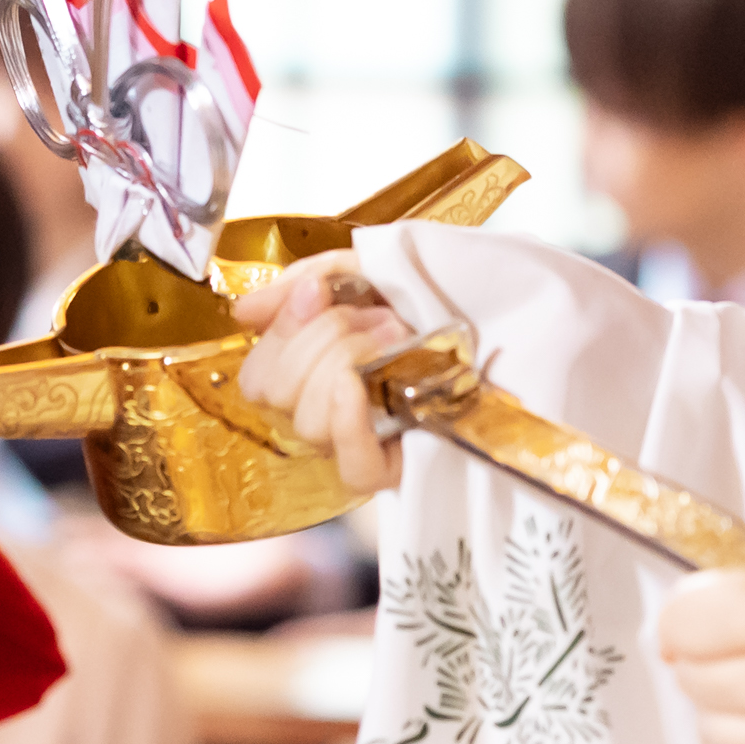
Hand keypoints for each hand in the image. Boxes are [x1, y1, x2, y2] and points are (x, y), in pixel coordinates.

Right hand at [234, 251, 410, 495]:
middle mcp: (322, 411)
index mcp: (308, 368)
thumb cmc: (428, 299)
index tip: (320, 291)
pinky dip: (349, 421)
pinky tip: (359, 386)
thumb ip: (306, 282)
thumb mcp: (363, 272)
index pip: (258, 373)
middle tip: (379, 317)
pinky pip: (352, 465)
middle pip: (277, 392)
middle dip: (323, 338)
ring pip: (309, 421)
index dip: (281, 330)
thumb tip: (245, 312)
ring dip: (351, 363)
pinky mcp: (391, 471)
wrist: (499, 316)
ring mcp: (354, 443)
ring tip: (399, 338)